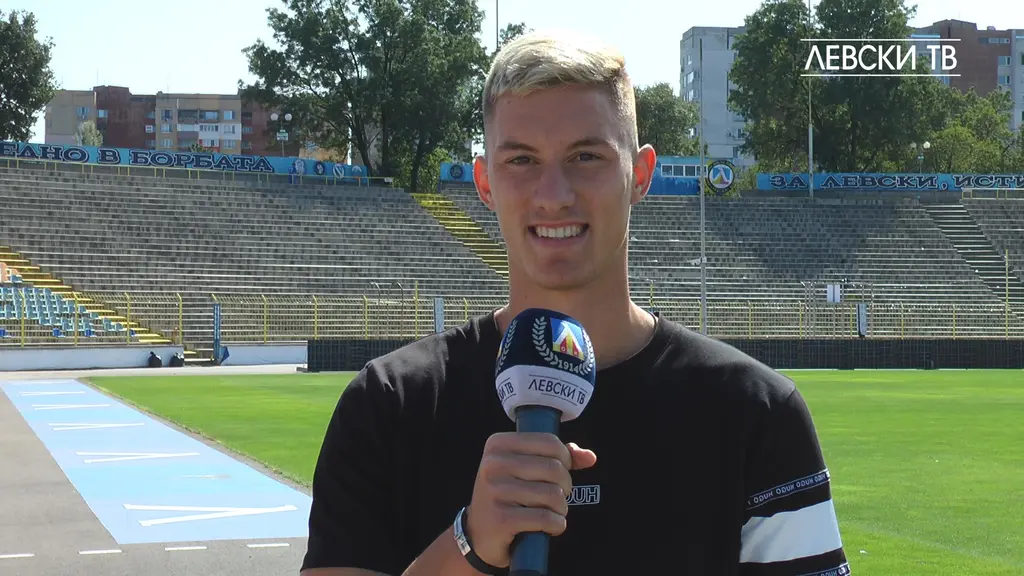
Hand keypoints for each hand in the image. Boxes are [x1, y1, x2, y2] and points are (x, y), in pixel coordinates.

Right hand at [464, 432, 596, 567]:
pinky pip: (545, 518)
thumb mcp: (525, 469)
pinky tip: (549, 526)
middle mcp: (493, 464)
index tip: (560, 472)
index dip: (565, 459)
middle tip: (557, 496)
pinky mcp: (501, 518)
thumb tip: (589, 457)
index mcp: (498, 444)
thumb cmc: (508, 496)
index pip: (549, 442)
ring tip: (552, 511)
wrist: (479, 534)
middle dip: (565, 486)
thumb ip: (558, 458)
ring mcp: (495, 491)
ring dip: (561, 508)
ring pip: (553, 494)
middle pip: (554, 468)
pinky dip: (555, 525)